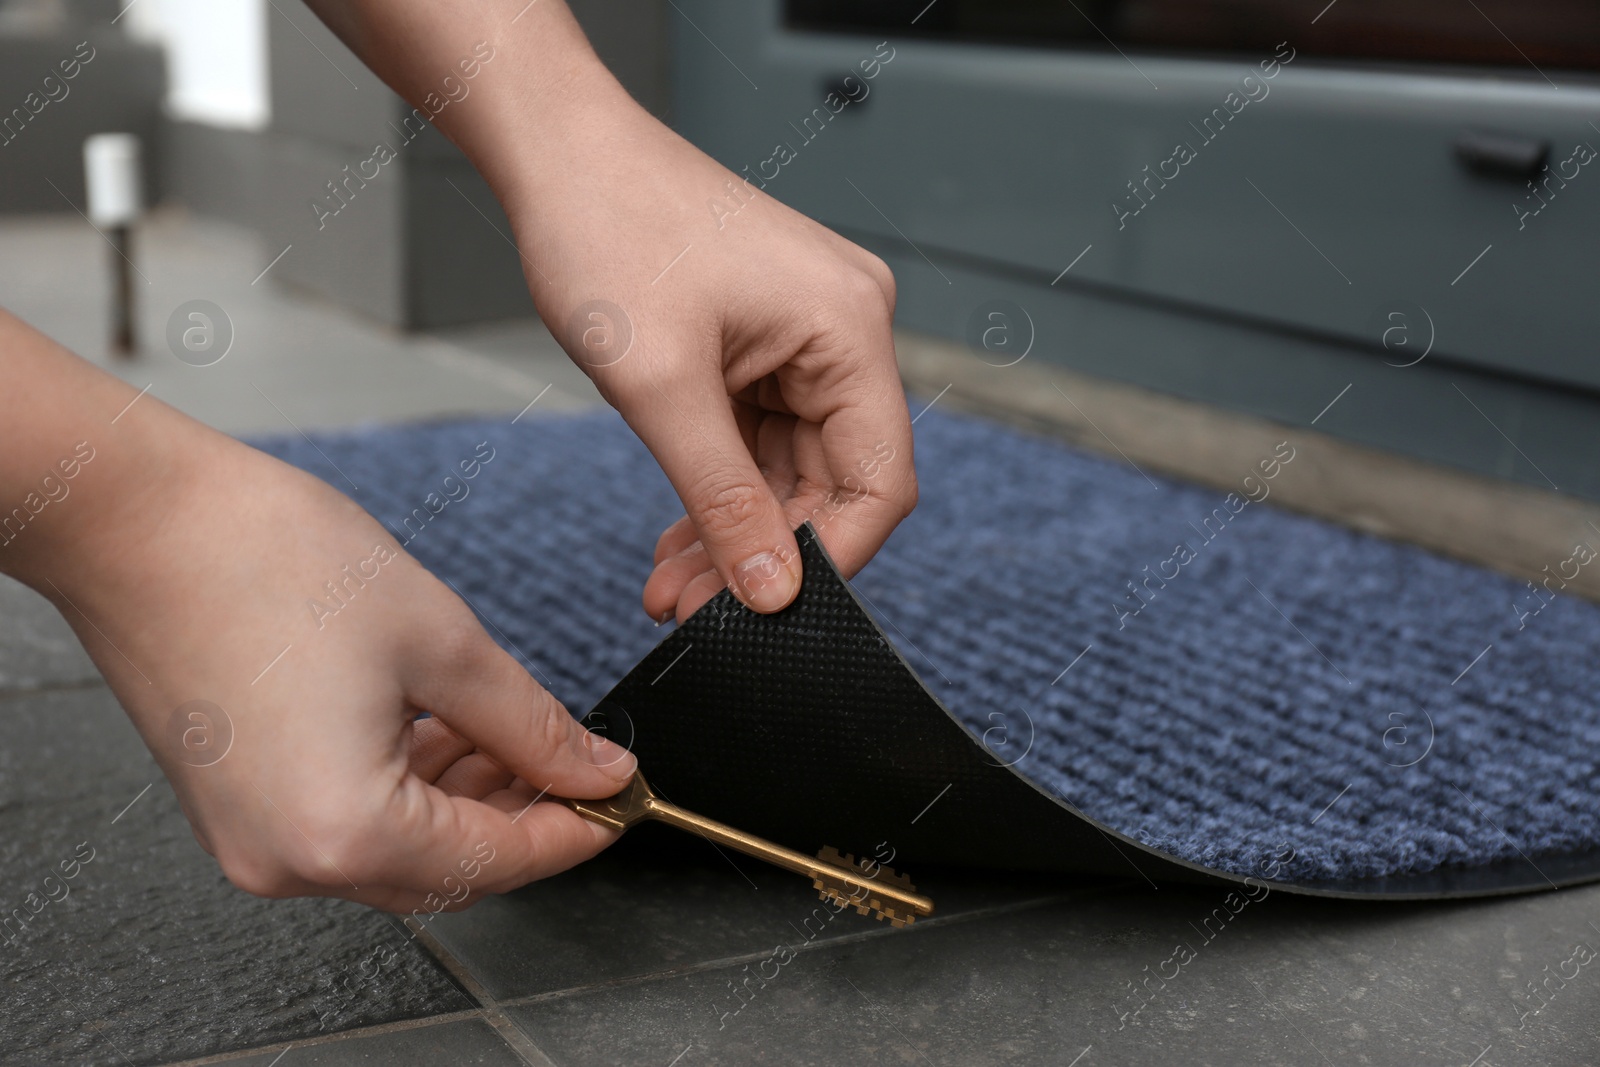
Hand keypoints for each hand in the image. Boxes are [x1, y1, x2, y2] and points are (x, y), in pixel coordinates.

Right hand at [32, 405, 634, 912]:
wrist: (140, 518)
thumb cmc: (268, 561)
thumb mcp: (441, 644)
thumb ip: (531, 725)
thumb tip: (594, 770)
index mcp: (343, 833)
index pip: (496, 861)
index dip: (574, 830)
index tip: (623, 798)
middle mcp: (289, 861)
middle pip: (448, 867)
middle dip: (525, 815)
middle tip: (582, 763)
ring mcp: (253, 840)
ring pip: (401, 849)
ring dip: (470, 800)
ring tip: (523, 737)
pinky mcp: (238, 806)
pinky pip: (350, 823)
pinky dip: (412, 790)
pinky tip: (455, 738)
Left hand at [296, 0, 918, 623]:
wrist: (559, 152)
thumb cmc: (606, 231)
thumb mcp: (661, 387)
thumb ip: (724, 497)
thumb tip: (775, 592)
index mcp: (849, 327)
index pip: (881, 480)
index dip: (829, 559)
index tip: (765, 614)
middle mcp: (846, 330)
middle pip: (833, 482)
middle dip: (761, 554)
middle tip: (689, 609)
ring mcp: (807, 337)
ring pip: (790, 470)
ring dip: (732, 530)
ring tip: (669, 586)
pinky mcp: (767, 343)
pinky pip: (760, 440)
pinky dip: (720, 489)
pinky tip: (676, 536)